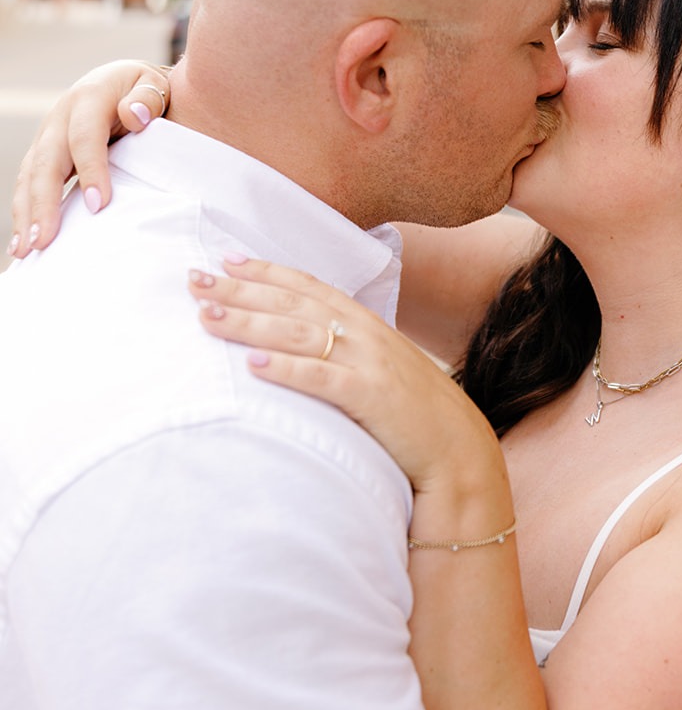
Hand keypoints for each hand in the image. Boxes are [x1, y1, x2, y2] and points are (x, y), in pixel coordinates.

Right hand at [10, 60, 170, 257]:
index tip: (99, 205)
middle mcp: (60, 117)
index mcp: (89, 97)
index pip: (85, 136)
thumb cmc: (143, 89)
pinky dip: (24, 212)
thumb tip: (135, 115)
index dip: (90, 170)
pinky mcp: (43, 154)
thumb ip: (148, 97)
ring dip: (26, 213)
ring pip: (30, 176)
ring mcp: (47, 136)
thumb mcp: (152, 83)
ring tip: (26, 250)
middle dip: (43, 202)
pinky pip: (28, 183)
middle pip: (47, 161)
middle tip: (45, 241)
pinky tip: (23, 244)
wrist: (122, 81)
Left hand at [190, 256, 508, 501]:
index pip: (307, 285)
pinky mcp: (372, 397)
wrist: (459, 450)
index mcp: (366, 322)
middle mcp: (365, 333)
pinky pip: (322, 379)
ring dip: (250, 323)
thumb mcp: (380, 367)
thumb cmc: (414, 414)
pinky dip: (287, 370)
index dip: (265, 270)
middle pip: (292, 302)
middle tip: (194, 280)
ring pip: (298, 333)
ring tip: (208, 317)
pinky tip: (253, 366)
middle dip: (240, 289)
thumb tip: (303, 342)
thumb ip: (346, 348)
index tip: (225, 259)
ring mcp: (370, 363)